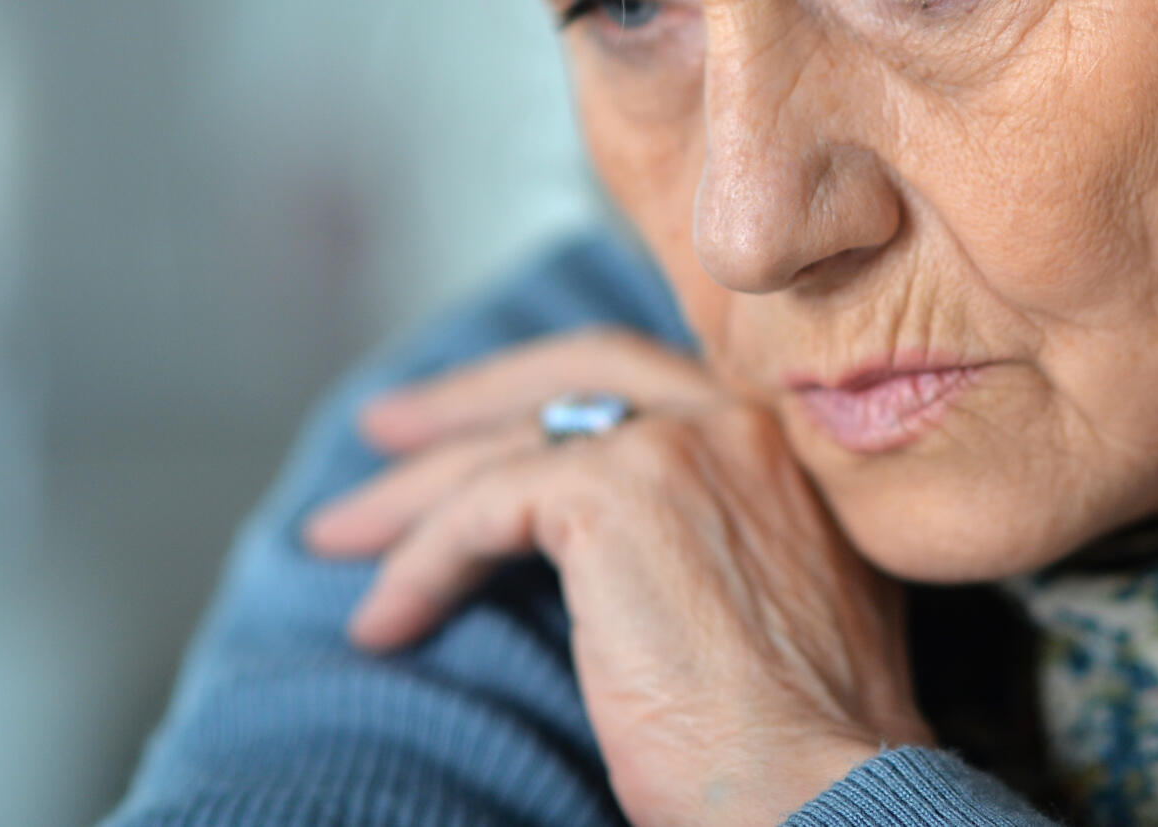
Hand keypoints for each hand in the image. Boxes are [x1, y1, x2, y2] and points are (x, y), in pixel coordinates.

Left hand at [302, 329, 932, 826]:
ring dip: (410, 496)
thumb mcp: (786, 608)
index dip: (556, 391)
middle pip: (577, 373)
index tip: (485, 418)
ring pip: (511, 444)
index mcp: (792, 443)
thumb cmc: (805, 748)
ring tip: (335, 539)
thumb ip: (728, 541)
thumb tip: (632, 562)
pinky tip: (387, 620)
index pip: (653, 379)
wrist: (822, 794)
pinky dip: (420, 562)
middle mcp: (742, 418)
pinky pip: (481, 507)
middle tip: (386, 430)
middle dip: (469, 400)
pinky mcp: (616, 493)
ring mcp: (681, 444)